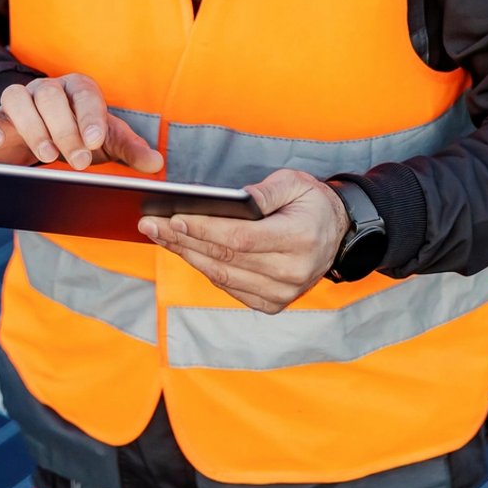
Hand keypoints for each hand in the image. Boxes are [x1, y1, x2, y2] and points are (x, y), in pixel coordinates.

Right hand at [0, 73, 163, 172]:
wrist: (44, 142)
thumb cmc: (79, 137)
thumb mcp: (107, 143)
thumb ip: (130, 150)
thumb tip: (155, 163)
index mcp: (78, 90)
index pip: (85, 94)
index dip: (89, 117)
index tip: (94, 142)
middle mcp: (46, 90)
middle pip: (50, 96)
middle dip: (65, 129)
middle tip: (77, 161)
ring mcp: (17, 101)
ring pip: (16, 97)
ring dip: (31, 126)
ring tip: (45, 157)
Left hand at [140, 169, 348, 313]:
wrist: (338, 234)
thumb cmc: (312, 203)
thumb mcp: (296, 183)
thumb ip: (266, 191)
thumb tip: (234, 199)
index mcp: (299, 240)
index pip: (241, 239)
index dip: (204, 230)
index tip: (173, 218)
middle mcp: (291, 273)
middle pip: (224, 258)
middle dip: (182, 240)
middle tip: (150, 225)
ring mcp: (282, 294)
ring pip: (222, 276)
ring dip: (186, 255)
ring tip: (159, 236)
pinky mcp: (272, 304)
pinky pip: (229, 287)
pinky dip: (204, 269)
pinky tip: (185, 251)